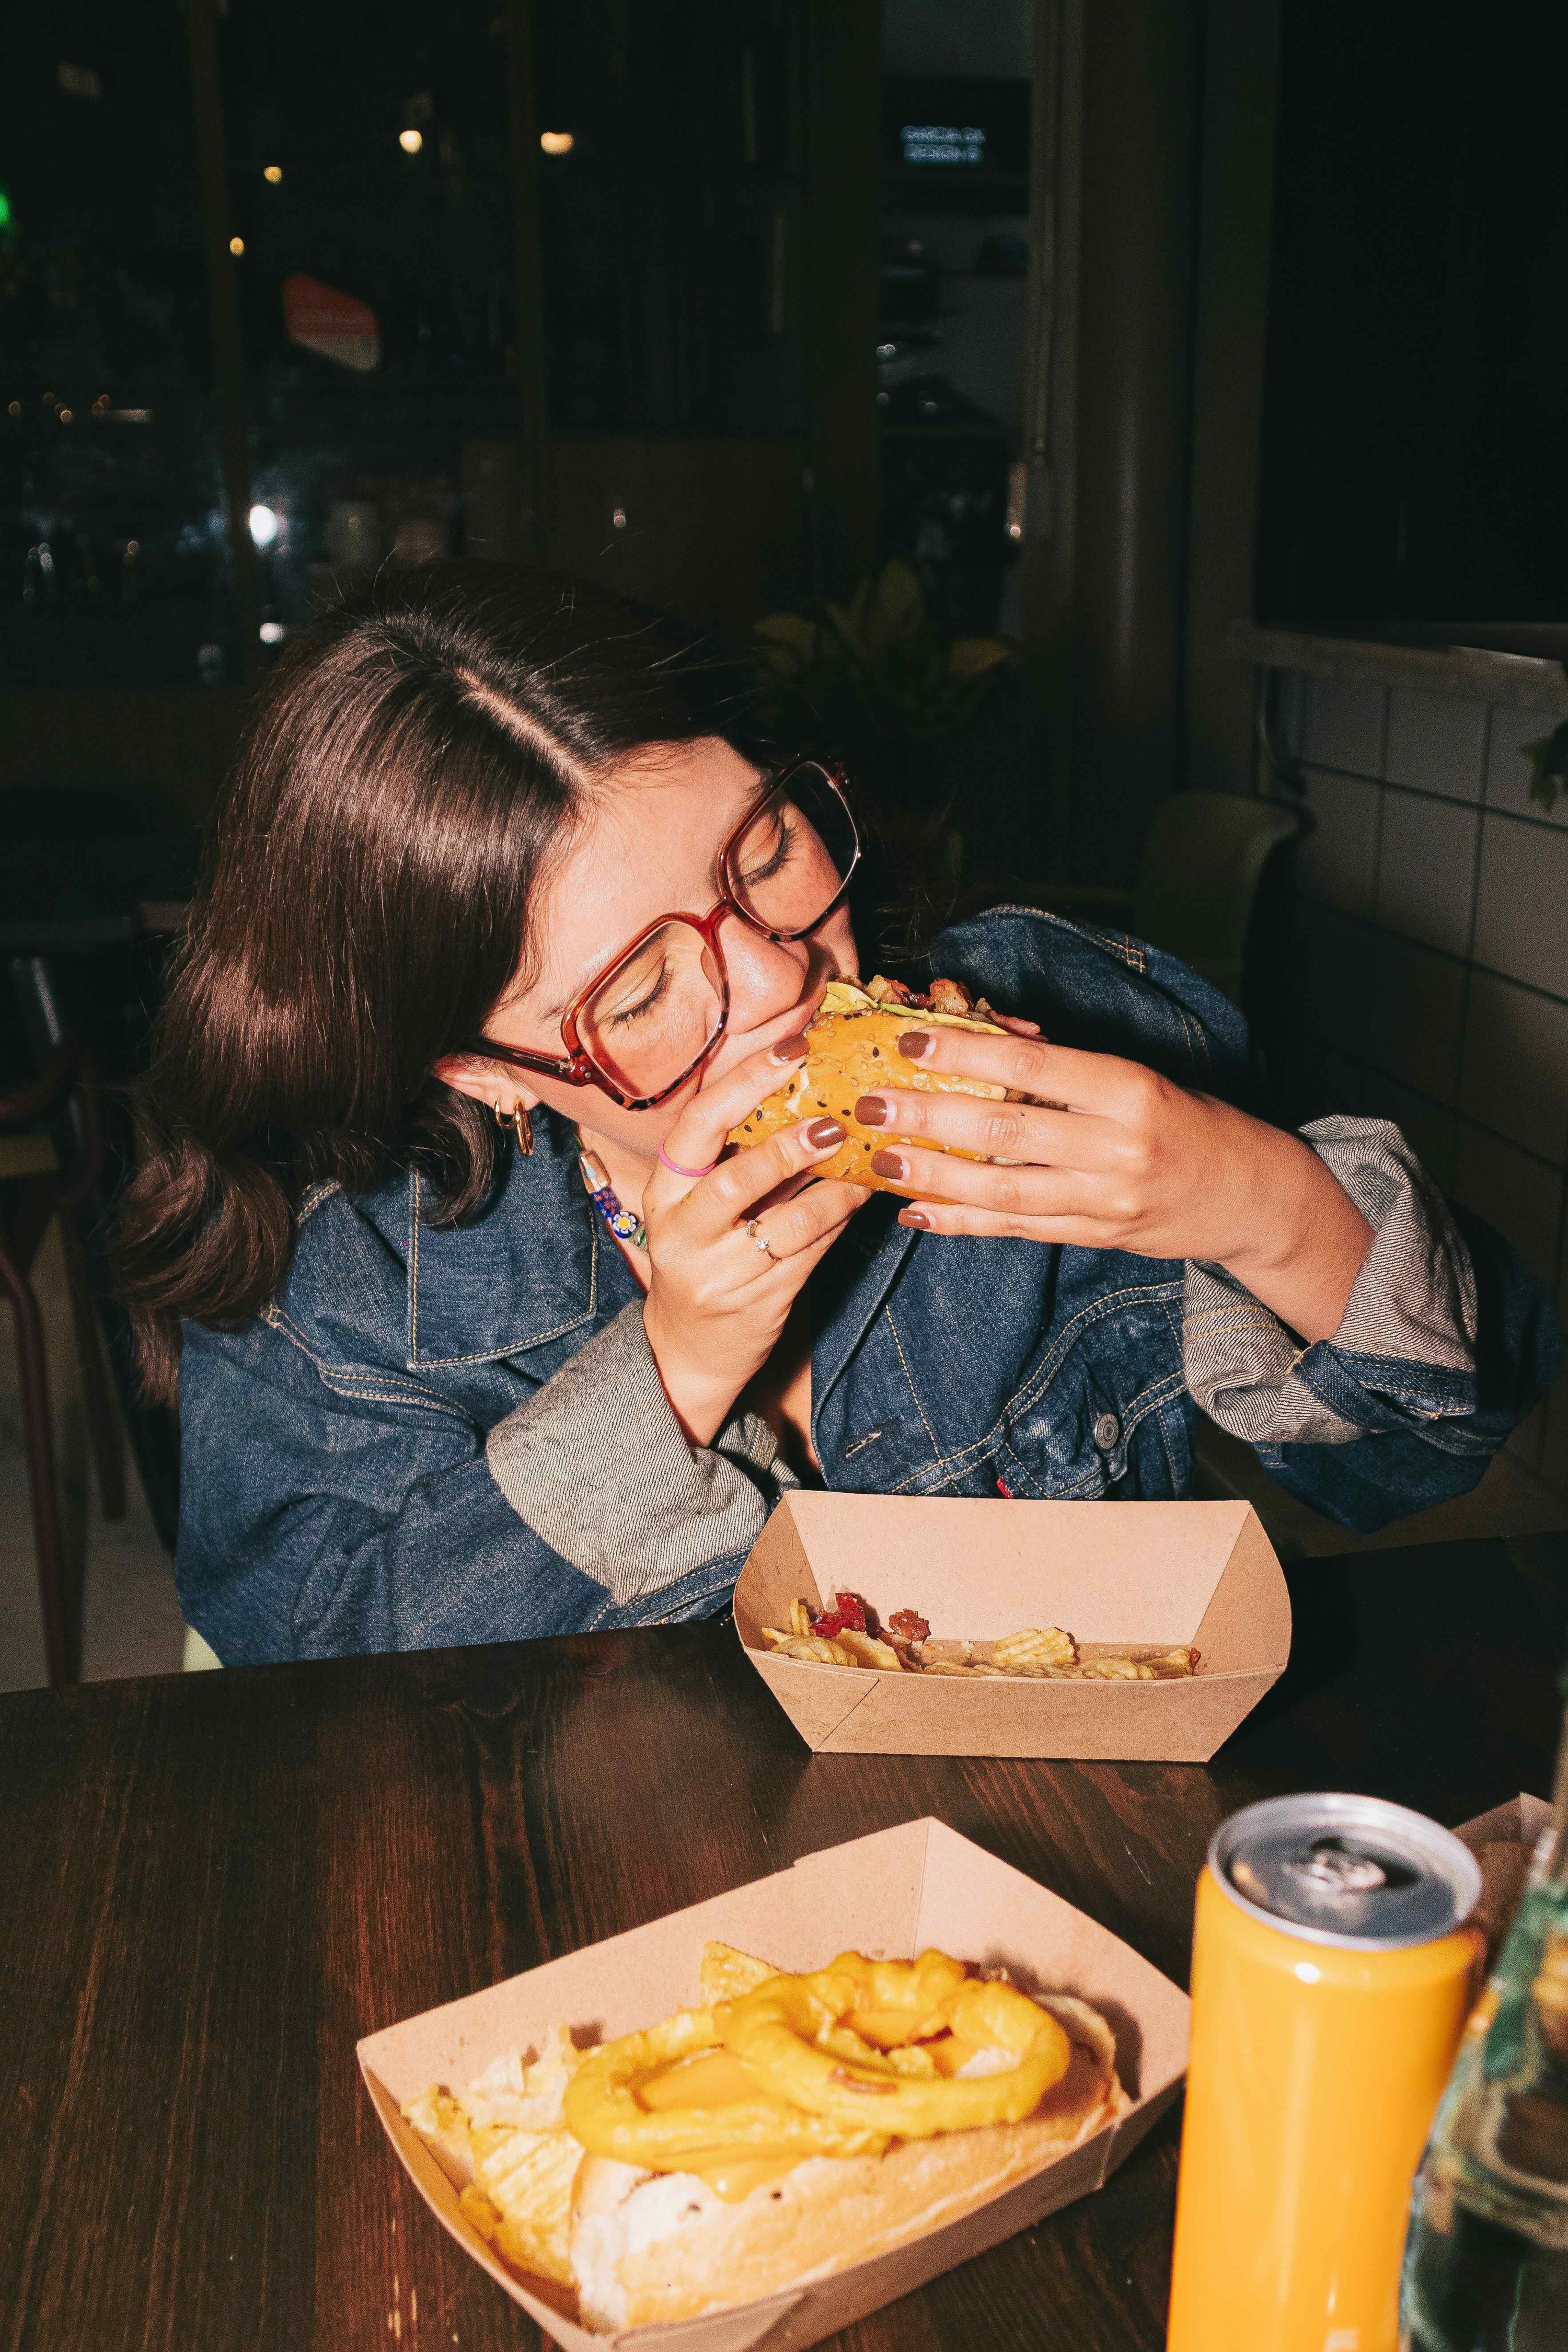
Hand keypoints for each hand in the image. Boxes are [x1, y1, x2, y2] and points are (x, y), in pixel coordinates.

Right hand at [641, 1039, 870, 1444]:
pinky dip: (840, 1219)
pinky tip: (862, 1195)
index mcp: (664, 1190)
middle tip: (836, 1119)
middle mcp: (682, 1229)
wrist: (688, 1347)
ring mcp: (718, 1271)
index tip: (793, 1047)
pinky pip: (810, 1253)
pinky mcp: (757, 1301)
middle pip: (734, 1177)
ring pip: (786, 1223)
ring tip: (867, 1159)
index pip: (697, 1124)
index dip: (745, 1081)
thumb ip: (737, 1152)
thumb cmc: (704, 1253)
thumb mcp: (700, 1202)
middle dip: (788, 1144)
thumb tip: (805, 1082)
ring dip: (834, 1188)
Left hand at [853, 1027, 1373, 1343]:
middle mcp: (1117, 1148)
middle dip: (931, 1116)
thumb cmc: (1188, 1120)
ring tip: (881, 1160)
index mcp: (1131, 1091)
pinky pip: (1017, 1230)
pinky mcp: (1096, 1237)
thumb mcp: (1136, 1077)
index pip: (1036, 1067)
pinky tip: (917, 1213)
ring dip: (934, 1176)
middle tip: (871, 1102)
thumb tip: (986, 1033)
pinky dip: (962, 1222)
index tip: (910, 1038)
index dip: (968, 1052)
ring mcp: (1106, 1200)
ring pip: (1004, 1189)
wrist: (1251, 1196)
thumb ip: (1063, 1064)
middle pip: (1009, 1129)